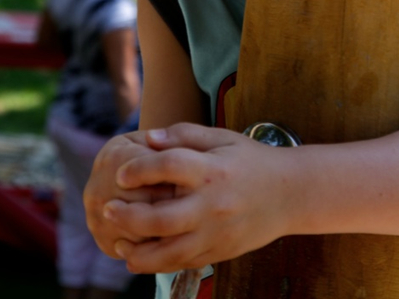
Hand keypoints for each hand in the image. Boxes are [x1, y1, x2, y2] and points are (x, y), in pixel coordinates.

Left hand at [102, 123, 299, 273]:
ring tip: (117, 242)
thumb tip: (147, 139)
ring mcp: (217, 232)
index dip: (139, 169)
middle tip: (107, 209)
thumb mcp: (223, 138)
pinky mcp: (220, 251)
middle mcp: (213, 204)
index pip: (168, 167)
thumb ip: (184, 135)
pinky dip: (157, 264)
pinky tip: (137, 257)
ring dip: (137, 250)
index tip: (120, 173)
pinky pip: (183, 263)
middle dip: (128, 216)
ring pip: (169, 251)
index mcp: (212, 170)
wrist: (291, 194)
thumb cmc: (251, 161)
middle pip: (161, 218)